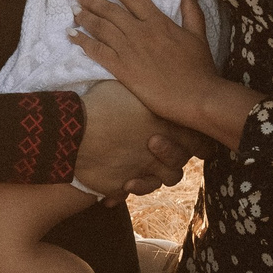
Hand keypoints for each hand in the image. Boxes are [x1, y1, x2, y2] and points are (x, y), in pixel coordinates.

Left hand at [72, 0, 223, 132]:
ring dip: (85, 17)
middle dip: (92, 0)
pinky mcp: (123, 69)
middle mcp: (141, 32)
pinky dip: (83, 42)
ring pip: (101, 28)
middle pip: (111, 11)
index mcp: (159, 22)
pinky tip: (72, 36)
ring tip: (73, 10)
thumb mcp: (198, 34)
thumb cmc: (200, 68)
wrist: (197, 97)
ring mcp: (130, 50)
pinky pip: (98, 52)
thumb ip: (191, 9)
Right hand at [74, 80, 191, 198]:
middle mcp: (158, 154)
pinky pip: (127, 192)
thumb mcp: (128, 87)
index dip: (201, 142)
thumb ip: (147, 90)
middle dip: (175, 158)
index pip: (198, 141)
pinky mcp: (118, 186)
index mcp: (166, 128)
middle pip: (179, 164)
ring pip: (160, 182)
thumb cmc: (100, 102)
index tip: (199, 142)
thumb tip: (151, 80)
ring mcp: (140, 173)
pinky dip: (124, 187)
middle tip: (163, 148)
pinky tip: (117, 179)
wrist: (71, 131)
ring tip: (141, 166)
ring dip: (154, 176)